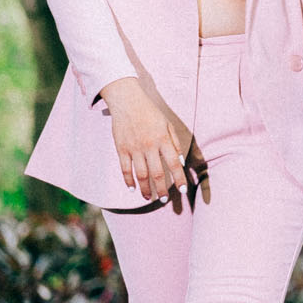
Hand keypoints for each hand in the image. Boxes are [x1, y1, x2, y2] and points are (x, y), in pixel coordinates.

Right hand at [101, 77, 191, 203]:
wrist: (127, 101)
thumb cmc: (150, 113)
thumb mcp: (167, 124)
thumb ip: (175, 143)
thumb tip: (180, 162)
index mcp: (163, 140)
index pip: (174, 164)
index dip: (179, 179)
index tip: (182, 191)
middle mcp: (149, 146)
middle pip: (157, 173)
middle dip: (162, 189)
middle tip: (165, 200)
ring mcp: (134, 148)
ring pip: (140, 174)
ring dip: (146, 188)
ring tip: (149, 197)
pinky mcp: (121, 149)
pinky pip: (125, 169)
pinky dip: (129, 181)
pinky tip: (133, 189)